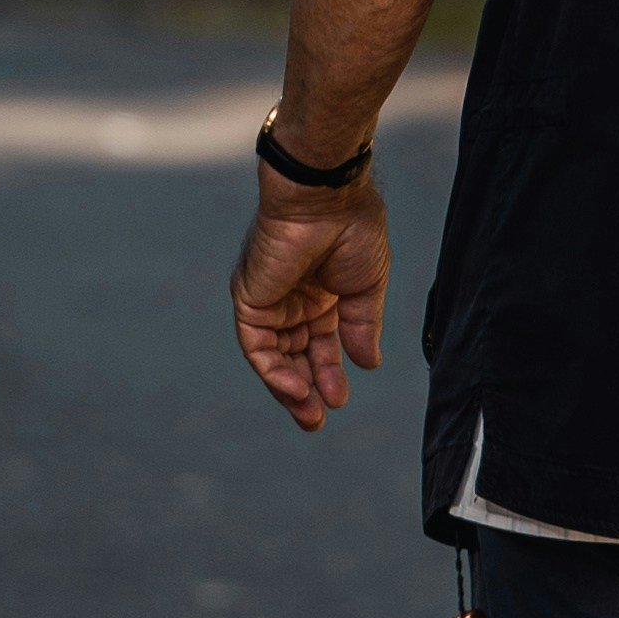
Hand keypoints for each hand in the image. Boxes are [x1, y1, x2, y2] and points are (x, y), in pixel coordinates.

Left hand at [233, 179, 390, 430]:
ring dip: (289, 387)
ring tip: (310, 414)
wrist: (326, 198)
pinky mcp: (250, 299)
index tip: (338, 398)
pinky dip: (274, 371)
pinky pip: (258, 345)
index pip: (320, 343)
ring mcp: (270, 299)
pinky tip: (295, 389)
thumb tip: (368, 364)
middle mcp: (292, 298)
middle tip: (316, 419)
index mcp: (322, 293)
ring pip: (274, 355)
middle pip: (294, 354)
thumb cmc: (352, 230)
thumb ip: (362, 327)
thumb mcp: (367, 289)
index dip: (328, 372)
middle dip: (306, 388)